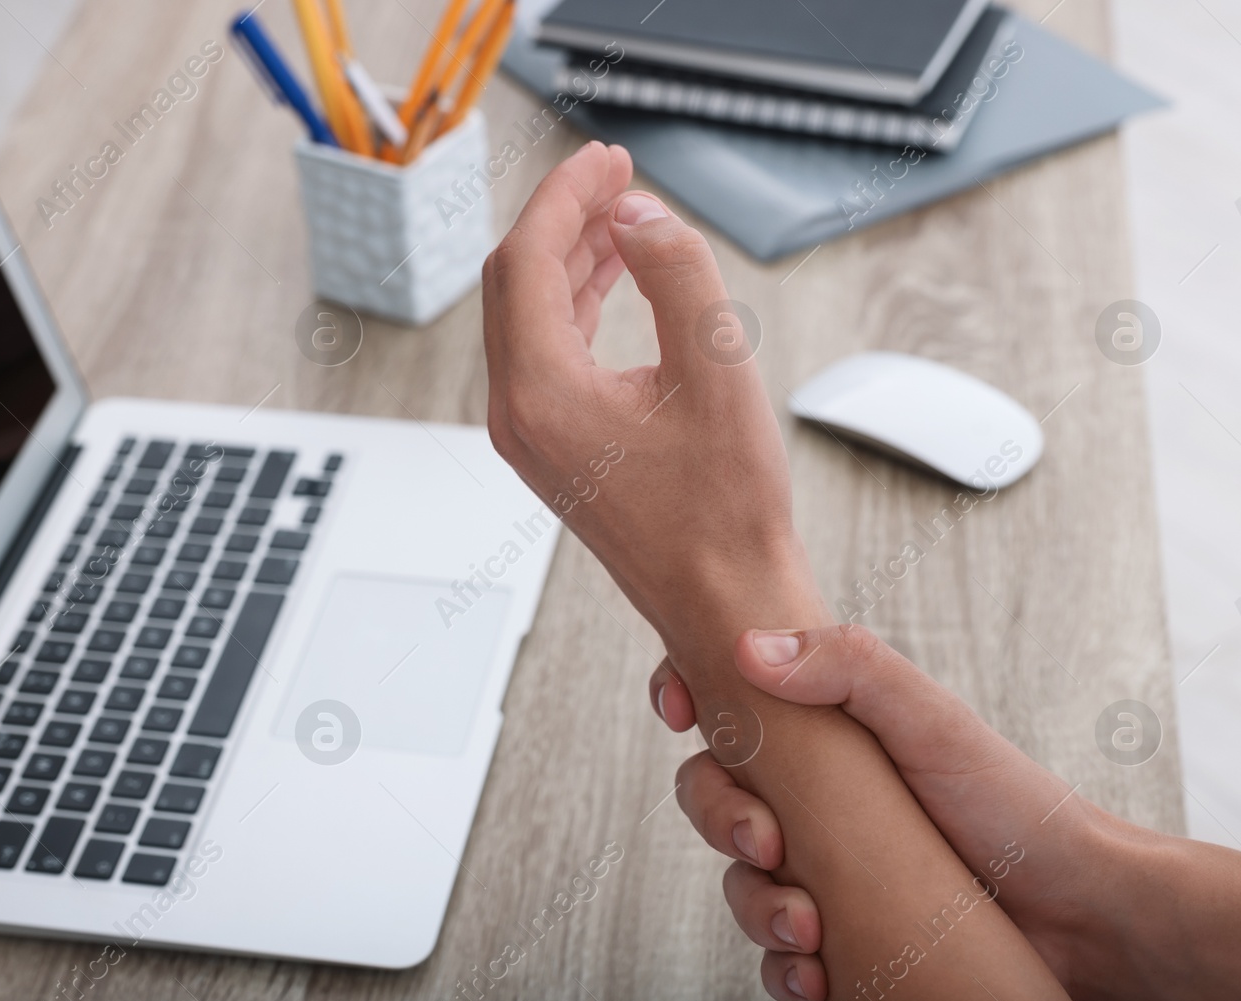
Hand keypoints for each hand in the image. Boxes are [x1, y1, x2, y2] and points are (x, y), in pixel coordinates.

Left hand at [482, 142, 827, 667]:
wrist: (722, 601)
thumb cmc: (726, 509)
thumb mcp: (718, 372)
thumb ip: (677, 275)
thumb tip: (638, 214)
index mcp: (541, 394)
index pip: (528, 262)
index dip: (566, 197)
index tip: (609, 158)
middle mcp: (517, 414)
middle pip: (514, 282)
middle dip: (562, 219)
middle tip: (617, 173)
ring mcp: (528, 434)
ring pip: (527, 316)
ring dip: (570, 258)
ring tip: (623, 215)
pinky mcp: (551, 447)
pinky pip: (545, 352)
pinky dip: (575, 304)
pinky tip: (613, 278)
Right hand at [652, 624, 1116, 1000]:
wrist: (1080, 917)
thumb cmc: (1014, 804)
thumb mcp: (932, 719)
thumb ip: (850, 667)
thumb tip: (749, 650)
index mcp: (826, 731)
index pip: (730, 698)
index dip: (687, 696)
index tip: (681, 714)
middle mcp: (816, 796)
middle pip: (714, 794)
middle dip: (719, 819)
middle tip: (767, 842)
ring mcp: (826, 866)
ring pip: (739, 880)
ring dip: (753, 905)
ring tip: (805, 927)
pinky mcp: (842, 934)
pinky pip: (776, 952)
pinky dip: (780, 965)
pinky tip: (812, 972)